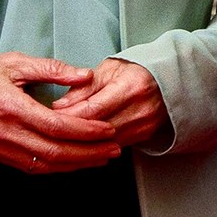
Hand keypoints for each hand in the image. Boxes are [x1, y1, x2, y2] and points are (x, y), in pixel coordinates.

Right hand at [0, 52, 123, 174]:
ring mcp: (4, 148)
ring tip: (103, 157)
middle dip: (89, 152)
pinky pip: (36, 168)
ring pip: (48, 165)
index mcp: (12, 107)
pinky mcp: (3, 158)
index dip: (85, 130)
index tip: (107, 129)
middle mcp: (8, 132)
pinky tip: (78, 161)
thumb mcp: (15, 64)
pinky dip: (61, 167)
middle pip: (56, 151)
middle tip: (113, 148)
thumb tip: (83, 75)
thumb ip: (51, 69)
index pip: (56, 125)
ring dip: (79, 163)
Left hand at [45, 57, 170, 149]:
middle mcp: (140, 108)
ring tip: (63, 137)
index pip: (93, 109)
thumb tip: (60, 105)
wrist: (166, 80)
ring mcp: (144, 125)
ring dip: (82, 142)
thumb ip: (83, 87)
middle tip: (50, 130)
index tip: (50, 117)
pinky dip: (96, 145)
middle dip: (71, 131)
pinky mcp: (144, 136)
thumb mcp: (108, 70)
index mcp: (131, 86)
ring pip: (105, 142)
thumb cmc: (136, 71)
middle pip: (98, 129)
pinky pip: (114, 146)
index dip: (68, 116)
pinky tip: (83, 142)